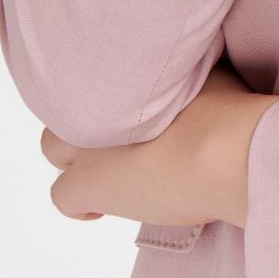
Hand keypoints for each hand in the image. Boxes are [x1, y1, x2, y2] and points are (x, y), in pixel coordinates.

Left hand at [40, 62, 274, 229]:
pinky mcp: (89, 185)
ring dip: (77, 157)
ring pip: (53, 147)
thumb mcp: (210, 72)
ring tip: (112, 171)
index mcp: (121, 70)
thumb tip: (194, 67)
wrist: (221, 152)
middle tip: (118, 133)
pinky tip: (97, 209)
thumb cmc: (225, 108)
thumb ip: (189, 71)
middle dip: (84, 118)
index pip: (96, 72)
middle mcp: (94, 102)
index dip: (113, 93)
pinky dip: (79, 204)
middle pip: (64, 104)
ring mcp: (85, 144)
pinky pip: (62, 197)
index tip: (136, 104)